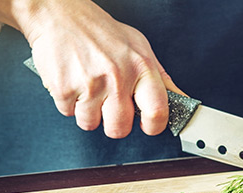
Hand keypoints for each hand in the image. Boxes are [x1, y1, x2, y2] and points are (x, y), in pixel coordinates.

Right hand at [0, 0, 184, 137]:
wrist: (59, 16)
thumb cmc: (102, 33)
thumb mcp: (140, 48)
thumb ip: (161, 78)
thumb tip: (183, 101)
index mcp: (141, 66)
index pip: (158, 111)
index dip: (154, 126)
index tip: (148, 126)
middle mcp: (117, 76)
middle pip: (120, 128)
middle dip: (115, 124)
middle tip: (111, 107)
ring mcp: (90, 83)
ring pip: (91, 124)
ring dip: (88, 112)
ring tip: (89, 88)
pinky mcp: (64, 88)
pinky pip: (68, 113)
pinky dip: (69, 103)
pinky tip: (74, 82)